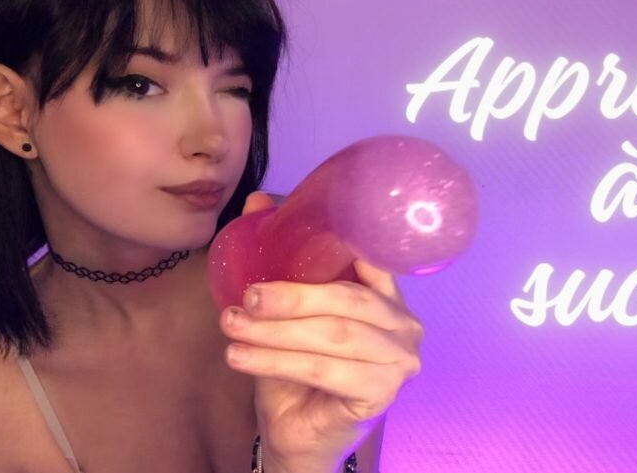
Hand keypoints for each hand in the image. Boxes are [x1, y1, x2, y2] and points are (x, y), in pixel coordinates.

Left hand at [218, 191, 424, 471]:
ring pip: (333, 335)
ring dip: (275, 331)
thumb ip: (279, 260)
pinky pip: (325, 370)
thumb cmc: (299, 371)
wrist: (300, 435)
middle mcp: (404, 325)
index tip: (290, 232)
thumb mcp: (285, 312)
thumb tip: (256, 202)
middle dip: (291, 296)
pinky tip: (243, 357)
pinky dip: (278, 361)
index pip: (371, 259)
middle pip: (347, 300)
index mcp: (388, 297)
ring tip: (232, 326)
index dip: (337, 242)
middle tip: (246, 298)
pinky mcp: (382, 393)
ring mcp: (399, 361)